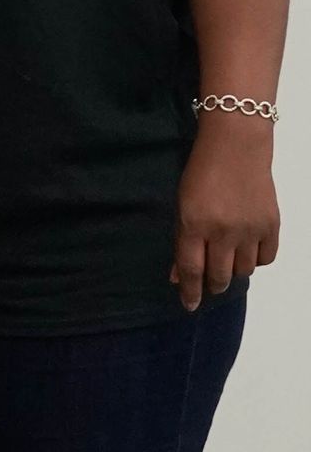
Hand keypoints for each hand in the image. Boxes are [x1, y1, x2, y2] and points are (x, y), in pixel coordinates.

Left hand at [171, 119, 279, 309]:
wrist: (237, 145)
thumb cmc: (202, 172)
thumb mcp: (182, 205)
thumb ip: (182, 241)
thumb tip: (179, 276)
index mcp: (194, 224)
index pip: (191, 270)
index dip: (190, 292)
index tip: (189, 305)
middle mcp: (223, 231)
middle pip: (219, 276)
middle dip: (213, 285)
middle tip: (211, 284)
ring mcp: (250, 229)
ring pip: (244, 271)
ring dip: (234, 271)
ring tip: (228, 260)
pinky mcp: (272, 224)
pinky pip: (266, 258)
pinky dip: (256, 260)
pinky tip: (248, 251)